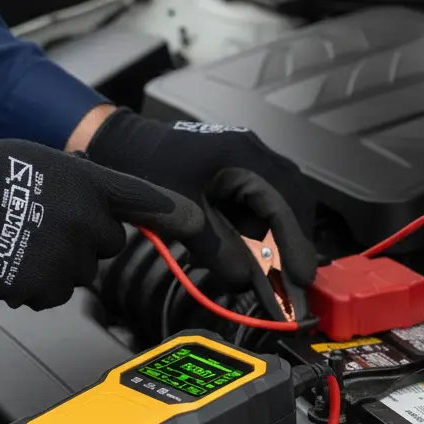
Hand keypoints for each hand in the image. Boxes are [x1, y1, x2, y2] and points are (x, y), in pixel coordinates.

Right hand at [0, 138, 202, 310]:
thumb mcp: (37, 159)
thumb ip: (77, 181)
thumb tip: (92, 197)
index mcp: (85, 182)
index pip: (143, 201)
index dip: (172, 215)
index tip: (194, 224)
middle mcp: (83, 219)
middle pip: (109, 245)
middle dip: (86, 241)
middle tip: (49, 230)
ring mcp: (64, 256)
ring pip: (80, 273)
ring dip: (58, 266)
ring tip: (20, 244)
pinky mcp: (41, 287)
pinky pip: (53, 295)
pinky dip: (35, 286)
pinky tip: (10, 264)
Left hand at [85, 109, 316, 290]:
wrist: (123, 143)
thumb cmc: (148, 170)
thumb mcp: (182, 212)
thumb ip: (216, 247)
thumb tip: (245, 279)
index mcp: (243, 156)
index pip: (283, 205)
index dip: (295, 244)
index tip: (301, 279)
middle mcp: (254, 152)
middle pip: (292, 201)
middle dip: (293, 242)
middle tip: (292, 279)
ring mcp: (248, 157)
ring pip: (280, 201)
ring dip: (277, 236)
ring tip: (268, 270)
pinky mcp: (238, 168)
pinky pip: (260, 199)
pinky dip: (259, 226)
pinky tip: (245, 249)